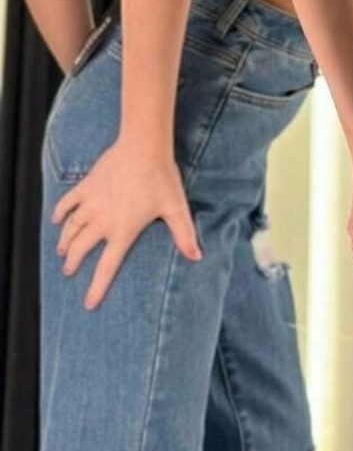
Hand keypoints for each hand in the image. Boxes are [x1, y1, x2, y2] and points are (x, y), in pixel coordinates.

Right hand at [51, 136, 201, 309]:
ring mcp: (91, 203)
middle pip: (81, 249)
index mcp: (123, 230)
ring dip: (65, 242)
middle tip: (69, 271)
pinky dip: (60, 212)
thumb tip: (197, 257)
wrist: (143, 146)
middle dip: (73, 263)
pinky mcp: (86, 186)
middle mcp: (102, 221)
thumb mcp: (177, 208)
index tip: (88, 304)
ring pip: (71, 229)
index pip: (107, 267)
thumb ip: (185, 235)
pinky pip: (67, 202)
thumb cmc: (161, 177)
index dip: (97, 288)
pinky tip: (56, 219)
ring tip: (62, 252)